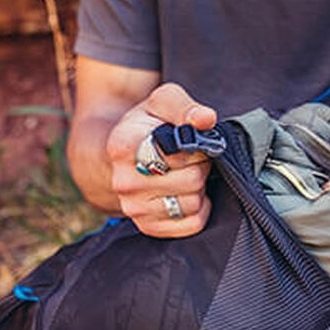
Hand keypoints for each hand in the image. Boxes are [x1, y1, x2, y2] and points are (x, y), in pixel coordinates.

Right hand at [105, 83, 217, 237]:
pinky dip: (199, 209)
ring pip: (193, 204)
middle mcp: (125, 182)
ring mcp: (134, 208)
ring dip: (199, 188)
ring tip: (187, 174)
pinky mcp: (148, 227)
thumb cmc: (147, 125)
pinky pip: (192, 224)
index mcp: (124, 147)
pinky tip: (187, 193)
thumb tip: (207, 120)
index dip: (195, 146)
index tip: (189, 140)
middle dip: (200, 166)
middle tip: (193, 158)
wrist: (123, 156)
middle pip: (191, 180)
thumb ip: (184, 107)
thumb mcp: (161, 102)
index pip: (179, 154)